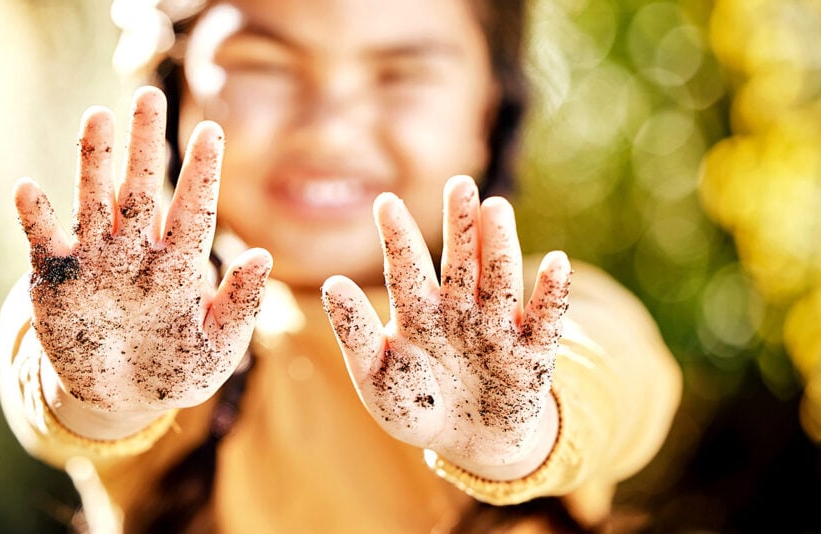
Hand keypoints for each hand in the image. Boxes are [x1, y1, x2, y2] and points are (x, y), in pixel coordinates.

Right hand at [14, 87, 271, 416]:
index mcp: (179, 264)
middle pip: (140, 189)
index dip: (202, 171)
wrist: (118, 399)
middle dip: (144, 145)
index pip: (194, 208)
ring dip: (93, 161)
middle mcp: (136, 250)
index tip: (212, 130)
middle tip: (148, 95)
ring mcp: (94, 260)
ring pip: (94, 201)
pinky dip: (36, 216)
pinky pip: (44, 240)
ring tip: (97, 116)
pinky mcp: (55, 277)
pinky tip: (28, 187)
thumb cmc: (174, 370)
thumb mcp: (217, 347)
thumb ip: (240, 305)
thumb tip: (265, 256)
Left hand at [321, 175, 569, 474]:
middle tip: (459, 184)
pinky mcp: (533, 354)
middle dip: (460, 224)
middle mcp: (460, 309)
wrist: (466, 444)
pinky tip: (557, 263)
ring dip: (498, 246)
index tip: (385, 202)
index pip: (406, 268)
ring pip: (499, 281)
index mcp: (418, 310)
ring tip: (496, 208)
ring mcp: (498, 327)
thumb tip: (330, 283)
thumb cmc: (416, 406)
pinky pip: (545, 321)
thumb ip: (356, 333)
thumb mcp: (376, 377)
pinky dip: (553, 294)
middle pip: (460, 261)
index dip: (398, 236)